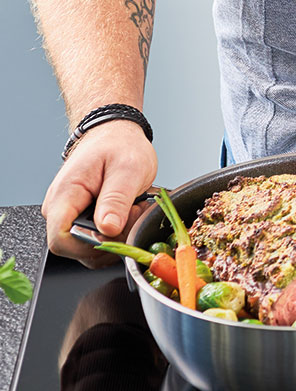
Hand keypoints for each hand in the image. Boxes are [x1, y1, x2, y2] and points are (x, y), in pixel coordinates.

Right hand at [42, 120, 157, 267]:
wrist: (116, 134)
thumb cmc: (120, 146)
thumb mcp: (127, 170)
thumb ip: (116, 201)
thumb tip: (107, 229)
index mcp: (65, 195)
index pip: (61, 240)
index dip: (90, 245)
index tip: (117, 231)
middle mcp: (59, 208)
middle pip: (76, 248)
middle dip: (110, 241)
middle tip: (132, 214)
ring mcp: (69, 215)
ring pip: (89, 248)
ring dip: (116, 238)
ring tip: (132, 210)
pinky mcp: (81, 218)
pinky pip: (96, 240)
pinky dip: (117, 234)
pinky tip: (128, 215)